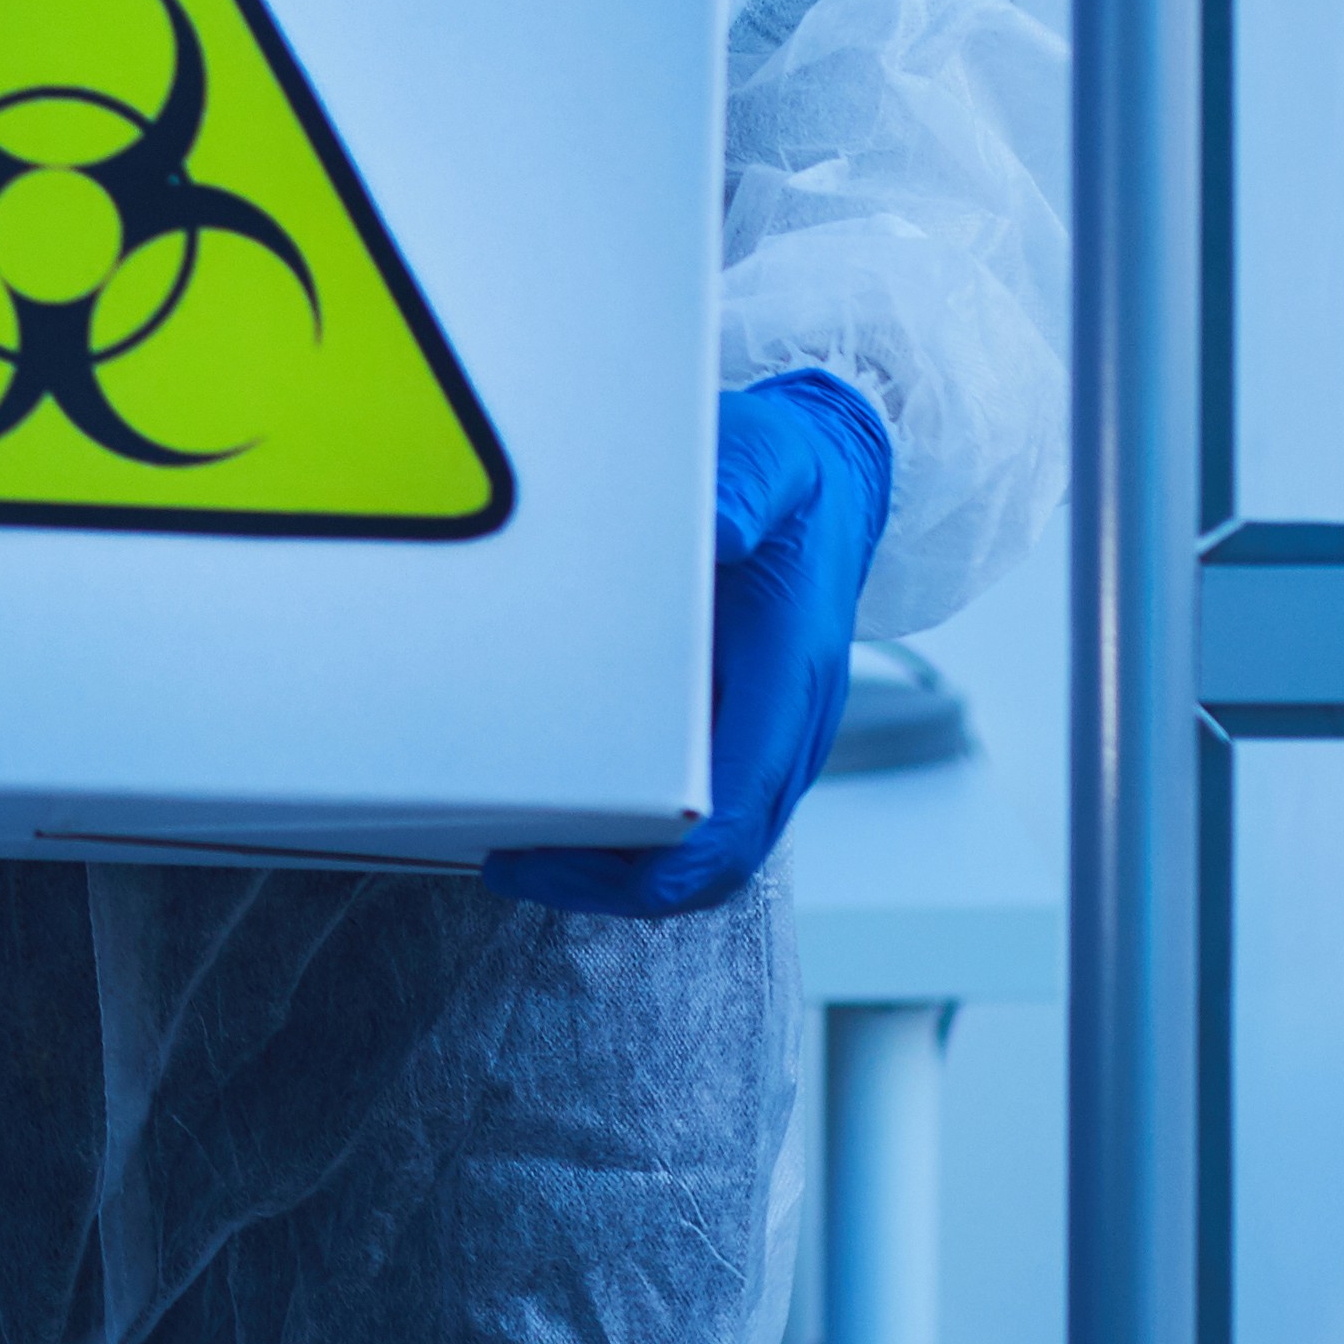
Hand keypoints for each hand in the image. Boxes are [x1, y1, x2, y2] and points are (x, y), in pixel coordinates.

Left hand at [485, 370, 893, 919]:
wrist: (833, 484)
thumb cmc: (792, 480)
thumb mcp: (770, 459)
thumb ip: (746, 487)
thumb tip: (721, 530)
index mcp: (789, 680)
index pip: (732, 820)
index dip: (650, 869)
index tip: (555, 861)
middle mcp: (785, 732)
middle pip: (714, 864)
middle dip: (614, 885)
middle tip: (511, 865)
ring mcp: (765, 741)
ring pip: (705, 850)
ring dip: (619, 867)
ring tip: (519, 846)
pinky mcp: (739, 733)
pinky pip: (696, 812)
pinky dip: (632, 831)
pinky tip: (561, 804)